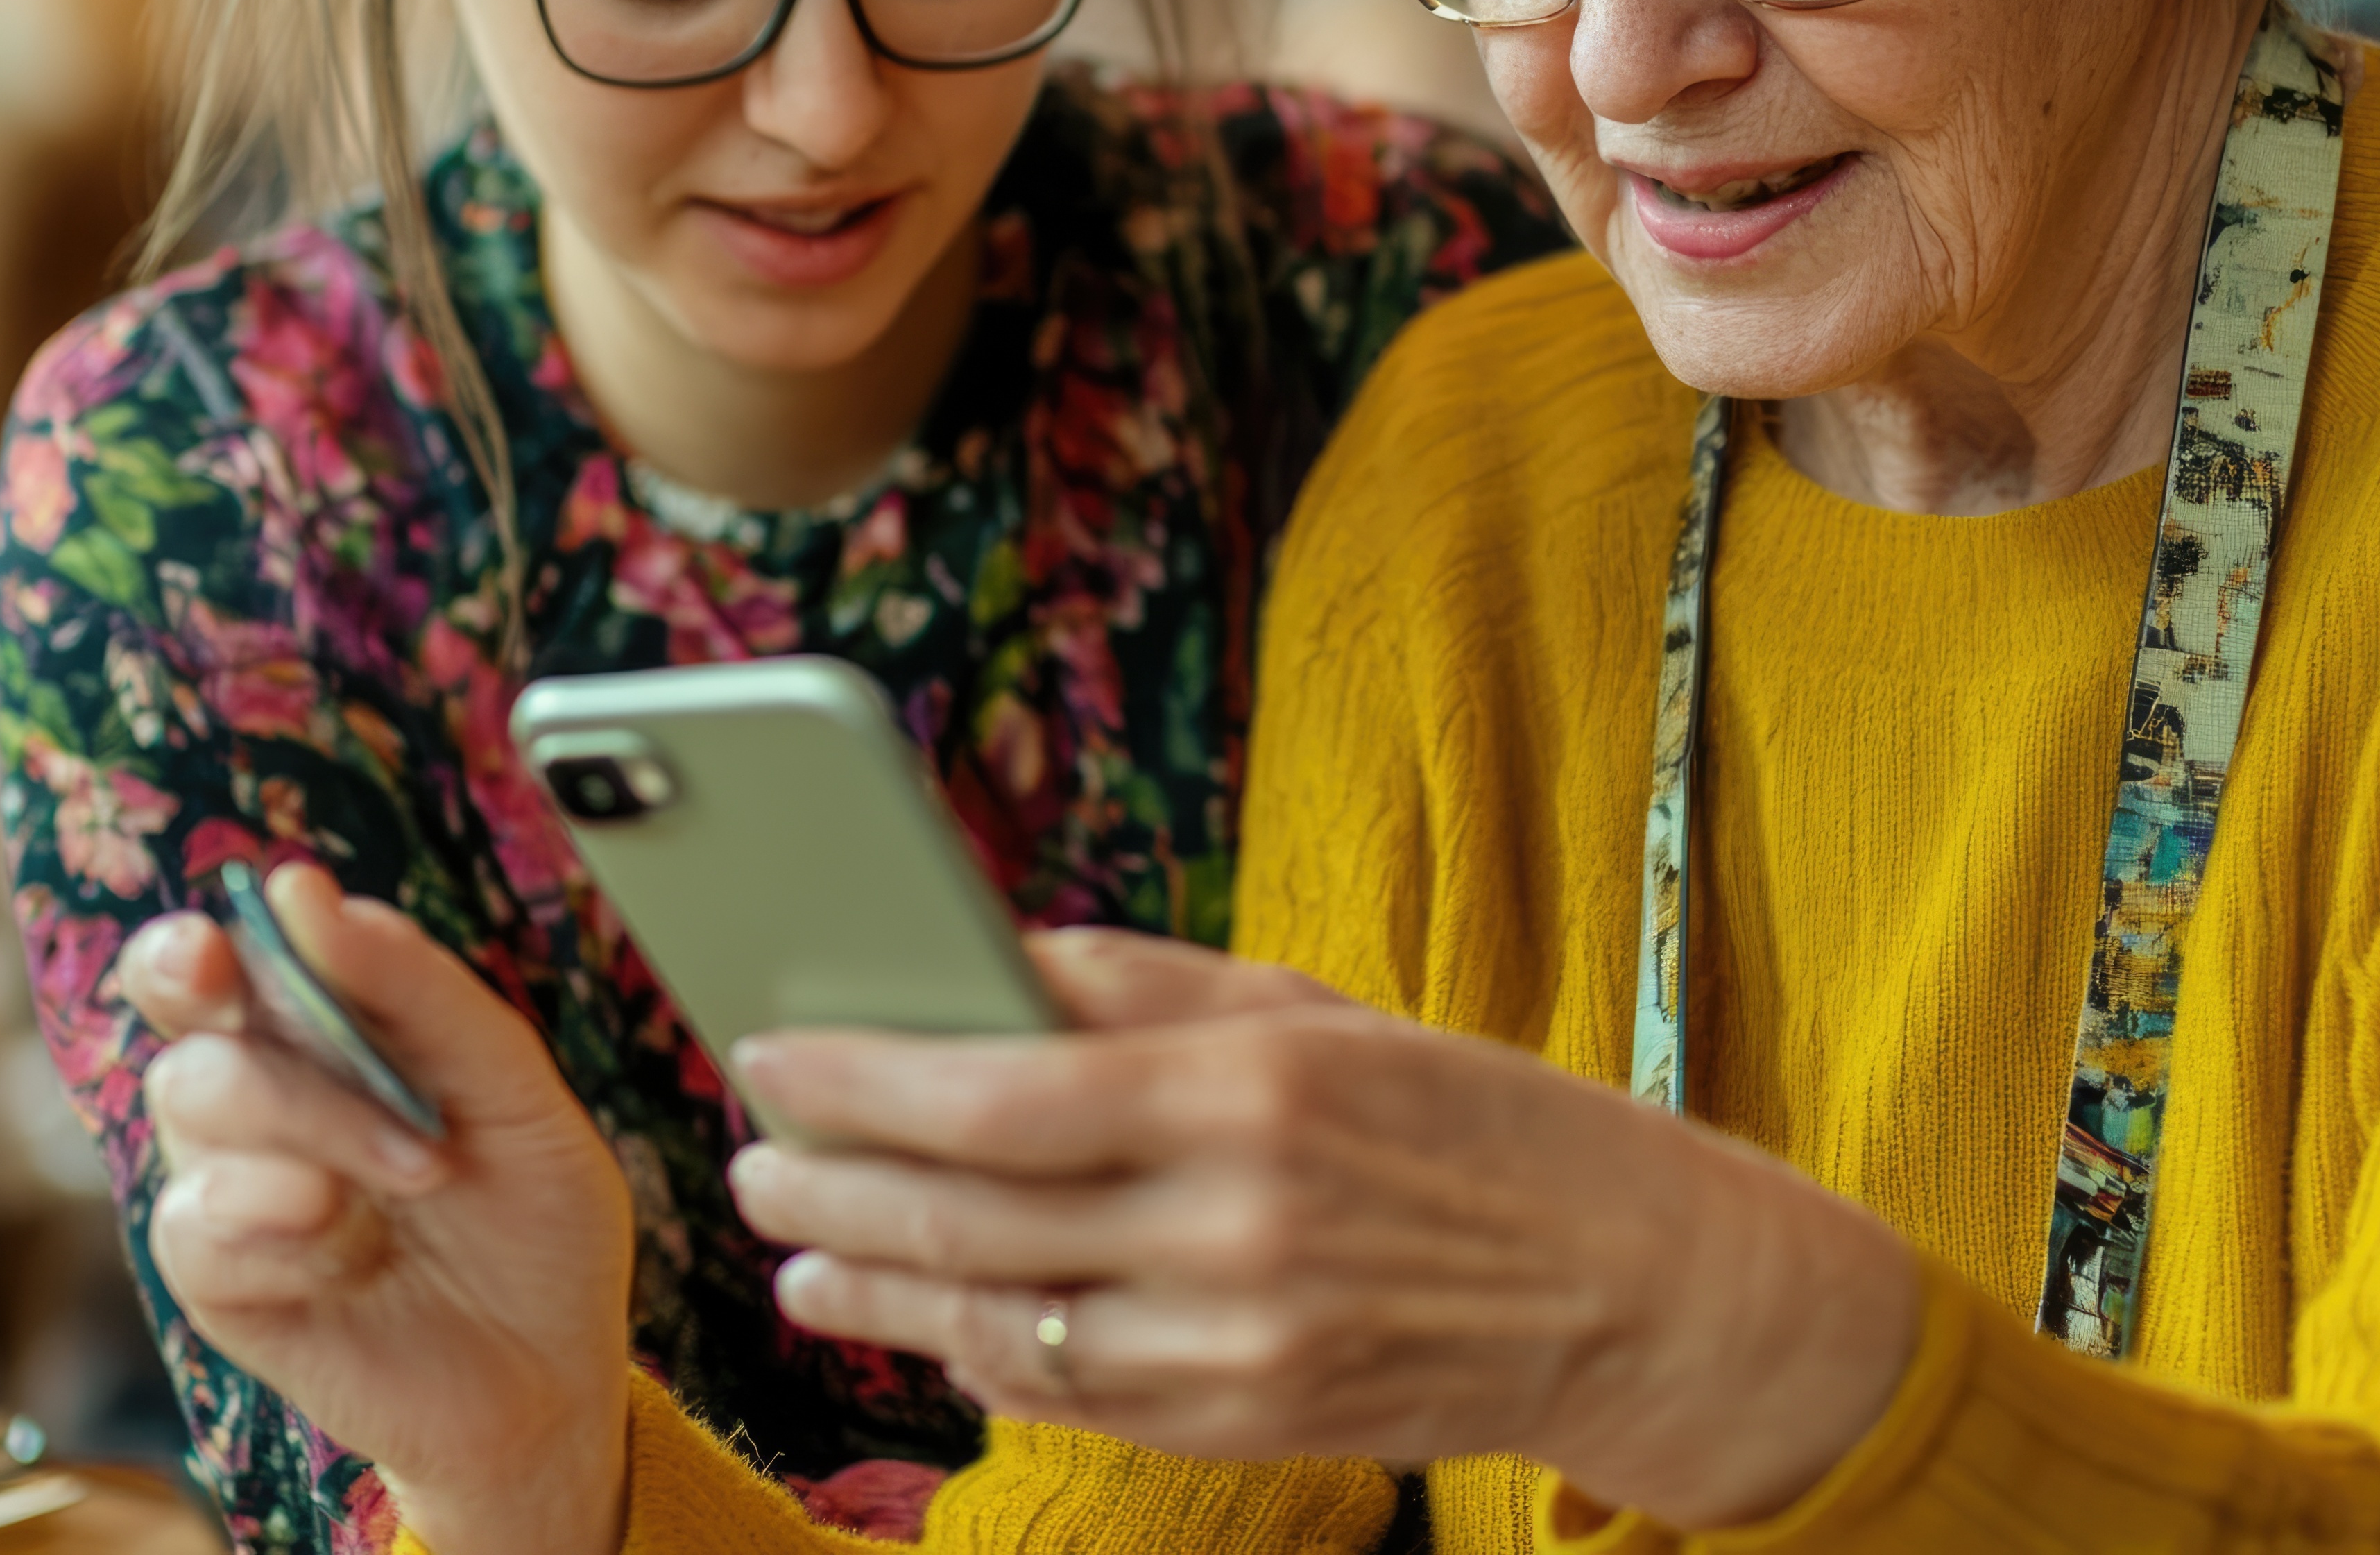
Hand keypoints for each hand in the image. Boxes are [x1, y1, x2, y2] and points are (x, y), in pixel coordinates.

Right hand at [123, 863, 634, 1554]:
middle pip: (201, 1040)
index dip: (190, 952)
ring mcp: (237, 1196)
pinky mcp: (226, 1286)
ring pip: (193, 1112)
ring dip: (315, 1132)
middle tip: (393, 1101)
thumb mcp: (516, 1090)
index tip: (221, 946)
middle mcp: (262, 1108)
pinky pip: (194, 1227)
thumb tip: (307, 895)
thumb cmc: (536, 1224)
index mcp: (322, 1042)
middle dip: (293, 1060)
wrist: (554, 1371)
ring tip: (418, 1177)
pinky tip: (348, 1248)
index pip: (212, 971)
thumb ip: (420, 992)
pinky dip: (278, 1226)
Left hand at [727, 932, 1922, 1532]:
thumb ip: (1147, 983)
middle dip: (832, 1192)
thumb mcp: (1319, 1009)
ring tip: (800, 1260)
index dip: (862, 1080)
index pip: (997, 1092)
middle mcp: (1235, 1225)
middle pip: (969, 1219)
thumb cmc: (1465, 1116)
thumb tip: (988, 957)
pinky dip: (978, 1358)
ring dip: (876, 1294)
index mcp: (1250, 1090)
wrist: (1628, 1283)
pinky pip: (1069, 1396)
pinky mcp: (1249, 1423)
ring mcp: (1240, 1344)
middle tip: (751, 1164)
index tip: (769, 1055)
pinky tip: (925, 1324)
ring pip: (999, 1324)